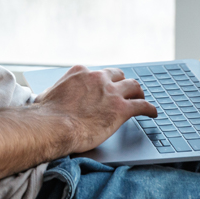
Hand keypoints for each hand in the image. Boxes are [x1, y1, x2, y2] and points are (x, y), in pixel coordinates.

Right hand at [34, 65, 157, 152]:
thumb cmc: (47, 114)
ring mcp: (111, 92)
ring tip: (141, 98)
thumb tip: (48, 97)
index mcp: (80, 72)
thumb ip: (55, 92)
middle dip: (121, 83)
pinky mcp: (121, 108)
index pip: (96, 74)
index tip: (103, 89)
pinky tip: (153, 114)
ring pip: (133, 86)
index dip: (101, 83)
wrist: (54, 126)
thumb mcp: (47, 95)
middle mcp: (97, 78)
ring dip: (138, 92)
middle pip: (117, 75)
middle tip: (124, 92)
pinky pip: (142, 106)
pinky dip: (149, 109)